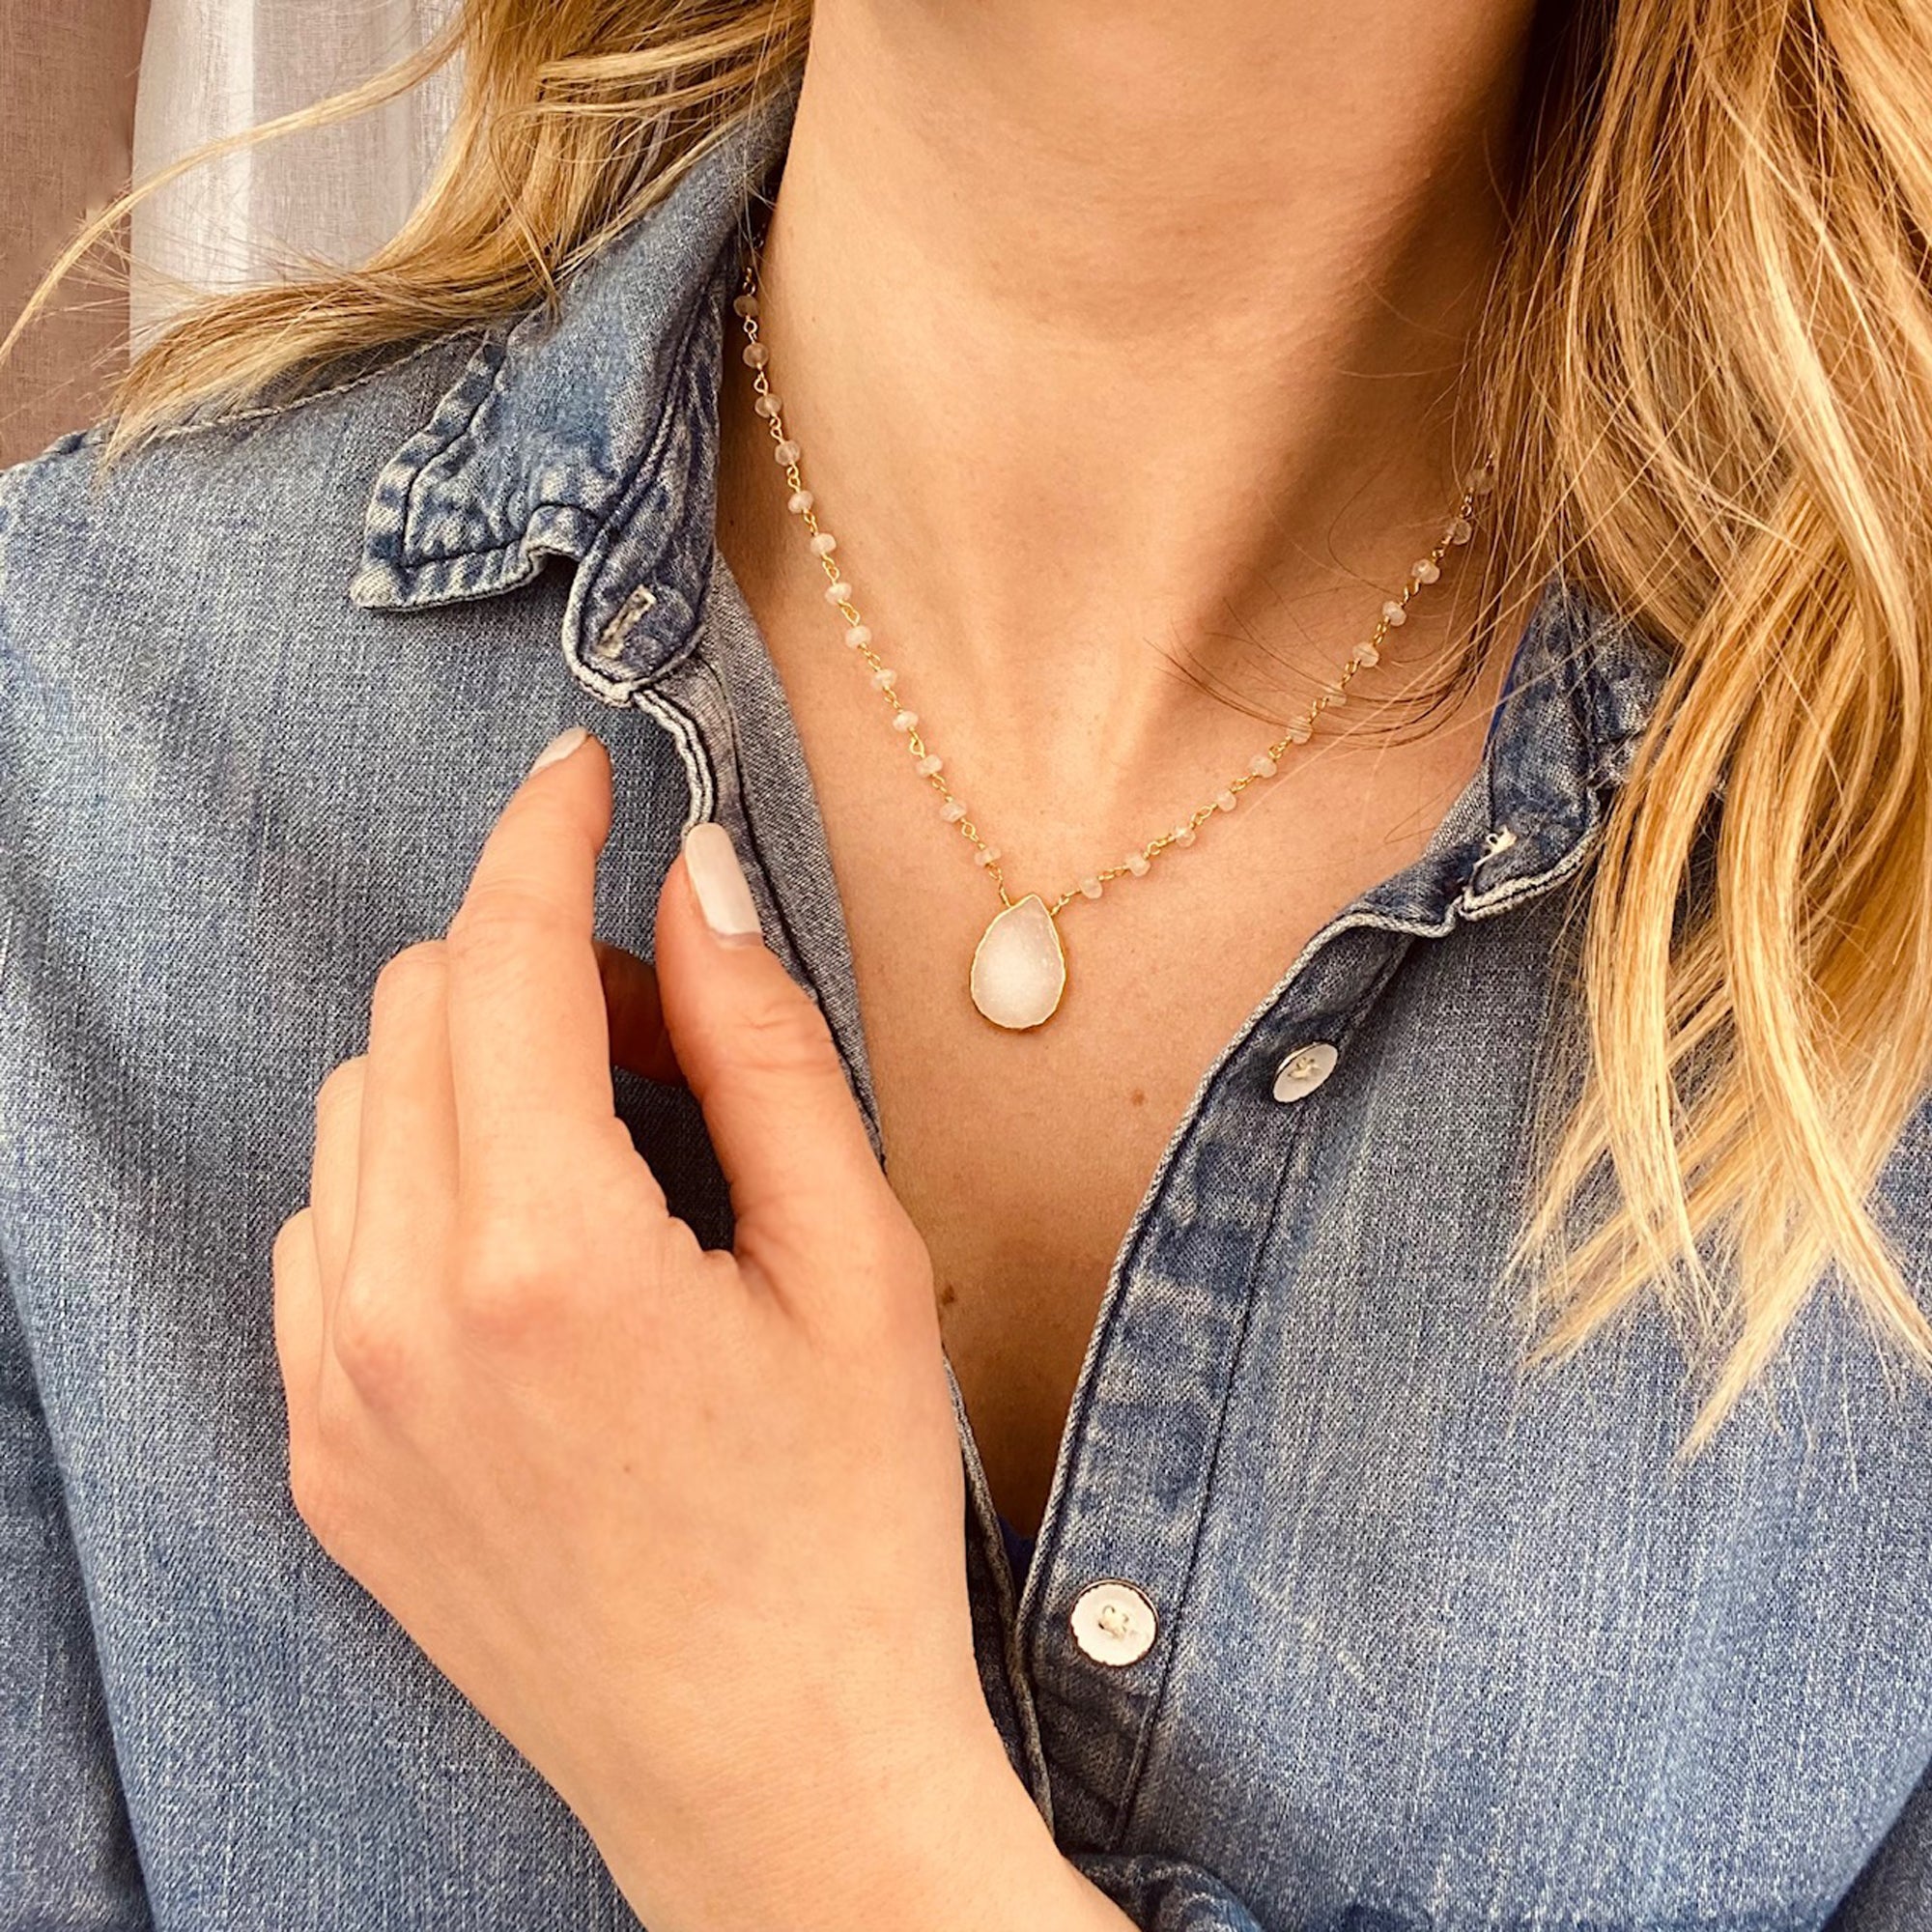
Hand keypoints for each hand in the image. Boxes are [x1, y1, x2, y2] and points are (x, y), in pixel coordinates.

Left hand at [270, 726, 1108, 1930]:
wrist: (772, 1771)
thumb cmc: (846, 1524)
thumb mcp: (858, 1266)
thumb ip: (764, 1049)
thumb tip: (697, 879)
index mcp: (546, 1255)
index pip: (506, 957)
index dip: (544, 837)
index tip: (579, 777)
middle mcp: (397, 1315)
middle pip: (420, 1008)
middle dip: (540, 962)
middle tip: (669, 1028)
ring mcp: (334, 1394)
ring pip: (359, 1109)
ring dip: (476, 1069)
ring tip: (610, 1155)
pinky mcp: (320, 1454)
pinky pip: (326, 1235)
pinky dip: (417, 1182)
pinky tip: (531, 1252)